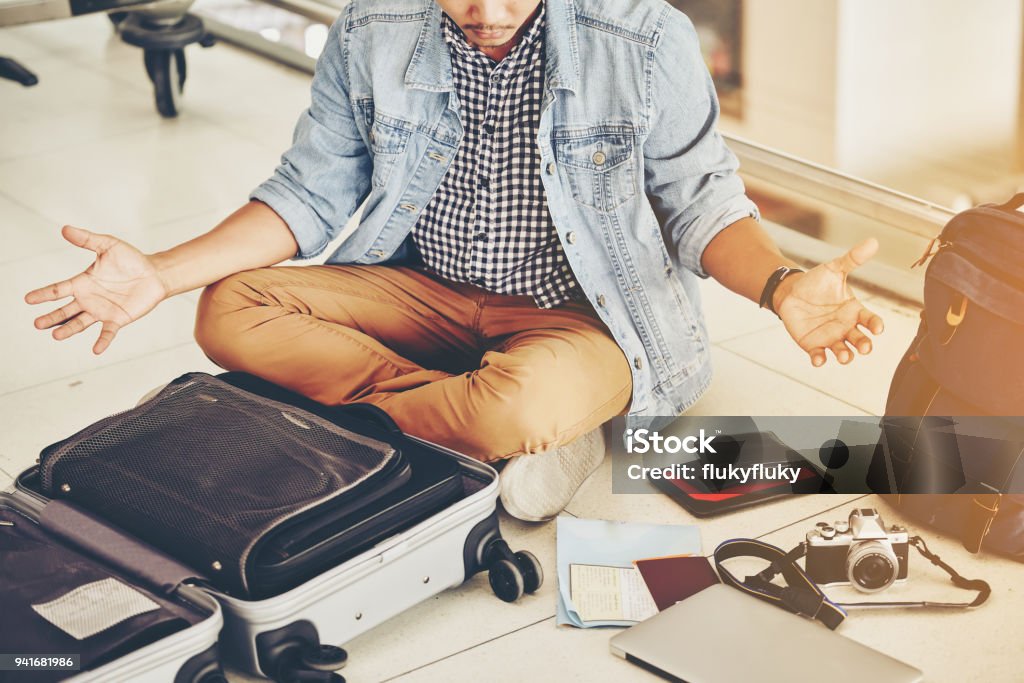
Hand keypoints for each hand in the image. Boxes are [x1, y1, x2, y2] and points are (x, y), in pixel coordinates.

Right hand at [24, 226, 167, 353]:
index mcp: (83, 282)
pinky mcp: (118, 319)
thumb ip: (87, 239)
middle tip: (37, 324)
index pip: (59, 289)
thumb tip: (65, 228)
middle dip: (51, 317)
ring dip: (68, 330)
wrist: (154, 273)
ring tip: (55, 335)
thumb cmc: (131, 259)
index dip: (44, 294)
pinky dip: (102, 341)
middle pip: (65, 310)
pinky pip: (108, 332)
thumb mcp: (108, 245)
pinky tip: (96, 350)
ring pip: (80, 323)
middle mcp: (88, 299)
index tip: (28, 299)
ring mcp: (102, 310)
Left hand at [775, 238, 884, 366]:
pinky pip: (819, 355)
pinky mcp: (813, 344)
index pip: (871, 320)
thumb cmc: (817, 281)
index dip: (876, 325)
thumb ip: (853, 259)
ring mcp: (830, 337)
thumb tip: (873, 241)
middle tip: (865, 348)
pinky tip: (819, 359)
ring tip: (843, 355)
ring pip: (843, 351)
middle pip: (860, 340)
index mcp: (855, 311)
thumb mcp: (834, 269)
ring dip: (845, 355)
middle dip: (864, 345)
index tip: (878, 328)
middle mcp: (846, 327)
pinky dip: (820, 360)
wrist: (791, 292)